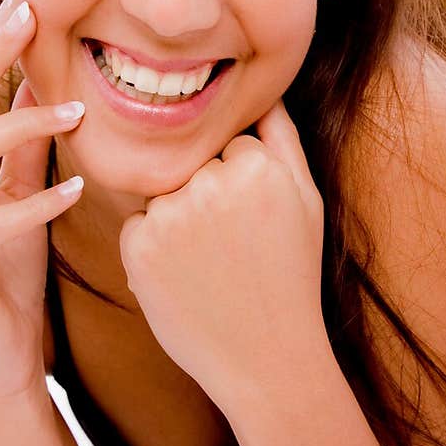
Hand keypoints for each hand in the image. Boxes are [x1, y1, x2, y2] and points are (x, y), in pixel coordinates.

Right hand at [0, 0, 84, 403]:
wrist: (0, 356)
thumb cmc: (8, 275)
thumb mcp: (22, 196)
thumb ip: (24, 147)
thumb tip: (40, 81)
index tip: (26, 5)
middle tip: (33, 18)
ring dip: (19, 126)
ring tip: (77, 112)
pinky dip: (35, 204)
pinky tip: (76, 191)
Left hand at [118, 99, 327, 406]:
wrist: (267, 360)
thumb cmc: (292, 277)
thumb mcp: (306, 200)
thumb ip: (282, 136)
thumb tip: (262, 86)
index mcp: (257, 165)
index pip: (232, 145)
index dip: (245, 185)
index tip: (260, 225)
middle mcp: (209, 183)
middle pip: (194, 164)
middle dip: (208, 197)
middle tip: (236, 249)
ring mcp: (169, 216)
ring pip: (164, 192)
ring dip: (179, 220)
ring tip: (213, 266)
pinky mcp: (138, 248)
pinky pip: (138, 225)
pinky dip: (154, 248)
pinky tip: (186, 279)